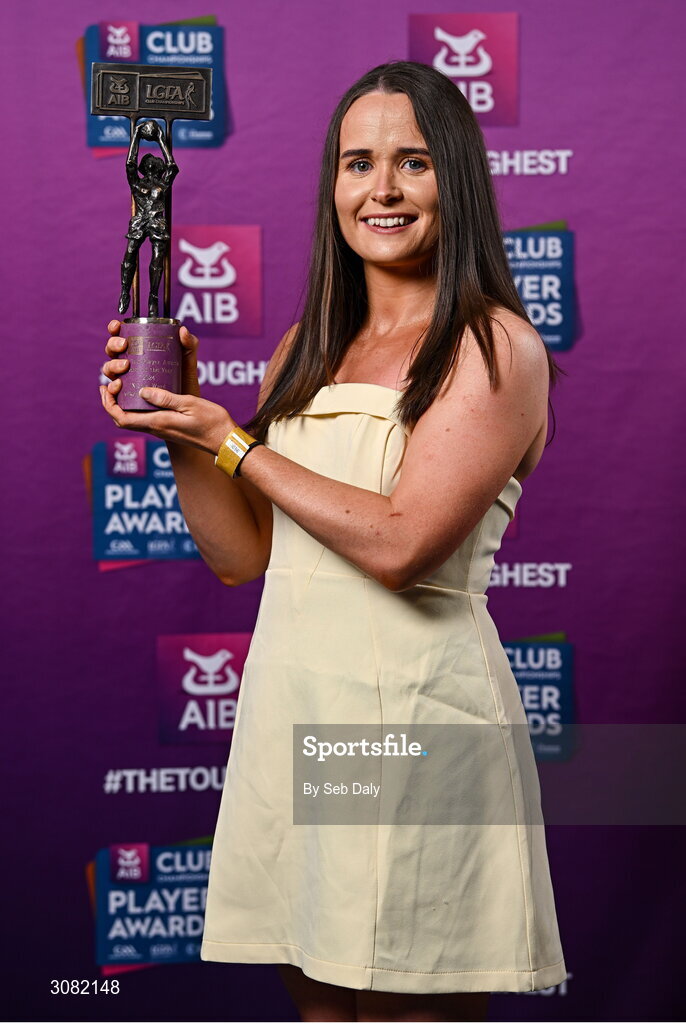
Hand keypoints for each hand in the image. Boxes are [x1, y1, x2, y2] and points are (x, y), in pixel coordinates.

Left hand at [99, 382, 235, 456]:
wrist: (225, 441)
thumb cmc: (212, 423)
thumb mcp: (190, 404)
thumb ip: (166, 398)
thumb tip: (142, 390)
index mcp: (158, 422)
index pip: (122, 418)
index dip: (109, 404)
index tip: (107, 387)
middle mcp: (157, 429)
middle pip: (122, 421)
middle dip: (111, 404)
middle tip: (109, 384)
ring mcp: (162, 430)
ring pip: (133, 420)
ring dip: (123, 405)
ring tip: (123, 385)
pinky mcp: (169, 428)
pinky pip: (145, 418)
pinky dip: (137, 407)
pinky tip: (144, 393)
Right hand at [102, 320, 201, 397]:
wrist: (186, 402)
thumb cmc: (184, 377)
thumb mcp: (187, 358)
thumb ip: (189, 343)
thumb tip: (182, 330)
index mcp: (138, 349)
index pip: (120, 335)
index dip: (114, 328)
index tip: (118, 325)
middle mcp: (128, 362)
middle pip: (111, 350)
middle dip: (113, 344)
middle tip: (124, 345)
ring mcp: (126, 378)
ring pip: (109, 369)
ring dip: (112, 365)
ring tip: (125, 366)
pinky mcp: (127, 395)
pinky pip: (113, 392)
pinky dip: (111, 388)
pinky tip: (118, 385)